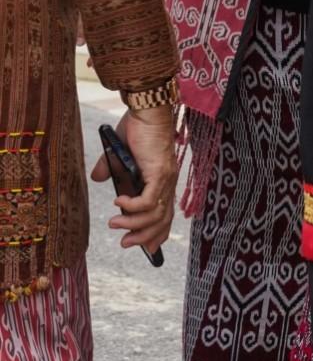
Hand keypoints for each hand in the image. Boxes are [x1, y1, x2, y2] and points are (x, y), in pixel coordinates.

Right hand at [91, 107, 176, 252]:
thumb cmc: (137, 127)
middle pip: (161, 220)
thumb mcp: (118, 152)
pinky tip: (119, 204)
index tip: (148, 251)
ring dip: (133, 224)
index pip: (164, 215)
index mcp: (161, 181)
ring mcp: (165, 179)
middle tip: (125, 244)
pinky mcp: (159, 173)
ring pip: (154, 214)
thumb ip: (109, 168)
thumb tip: (97, 179)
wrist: (145, 109)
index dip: (157, 234)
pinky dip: (133, 207)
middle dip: (144, 238)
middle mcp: (167, 183)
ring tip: (114, 224)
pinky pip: (148, 200)